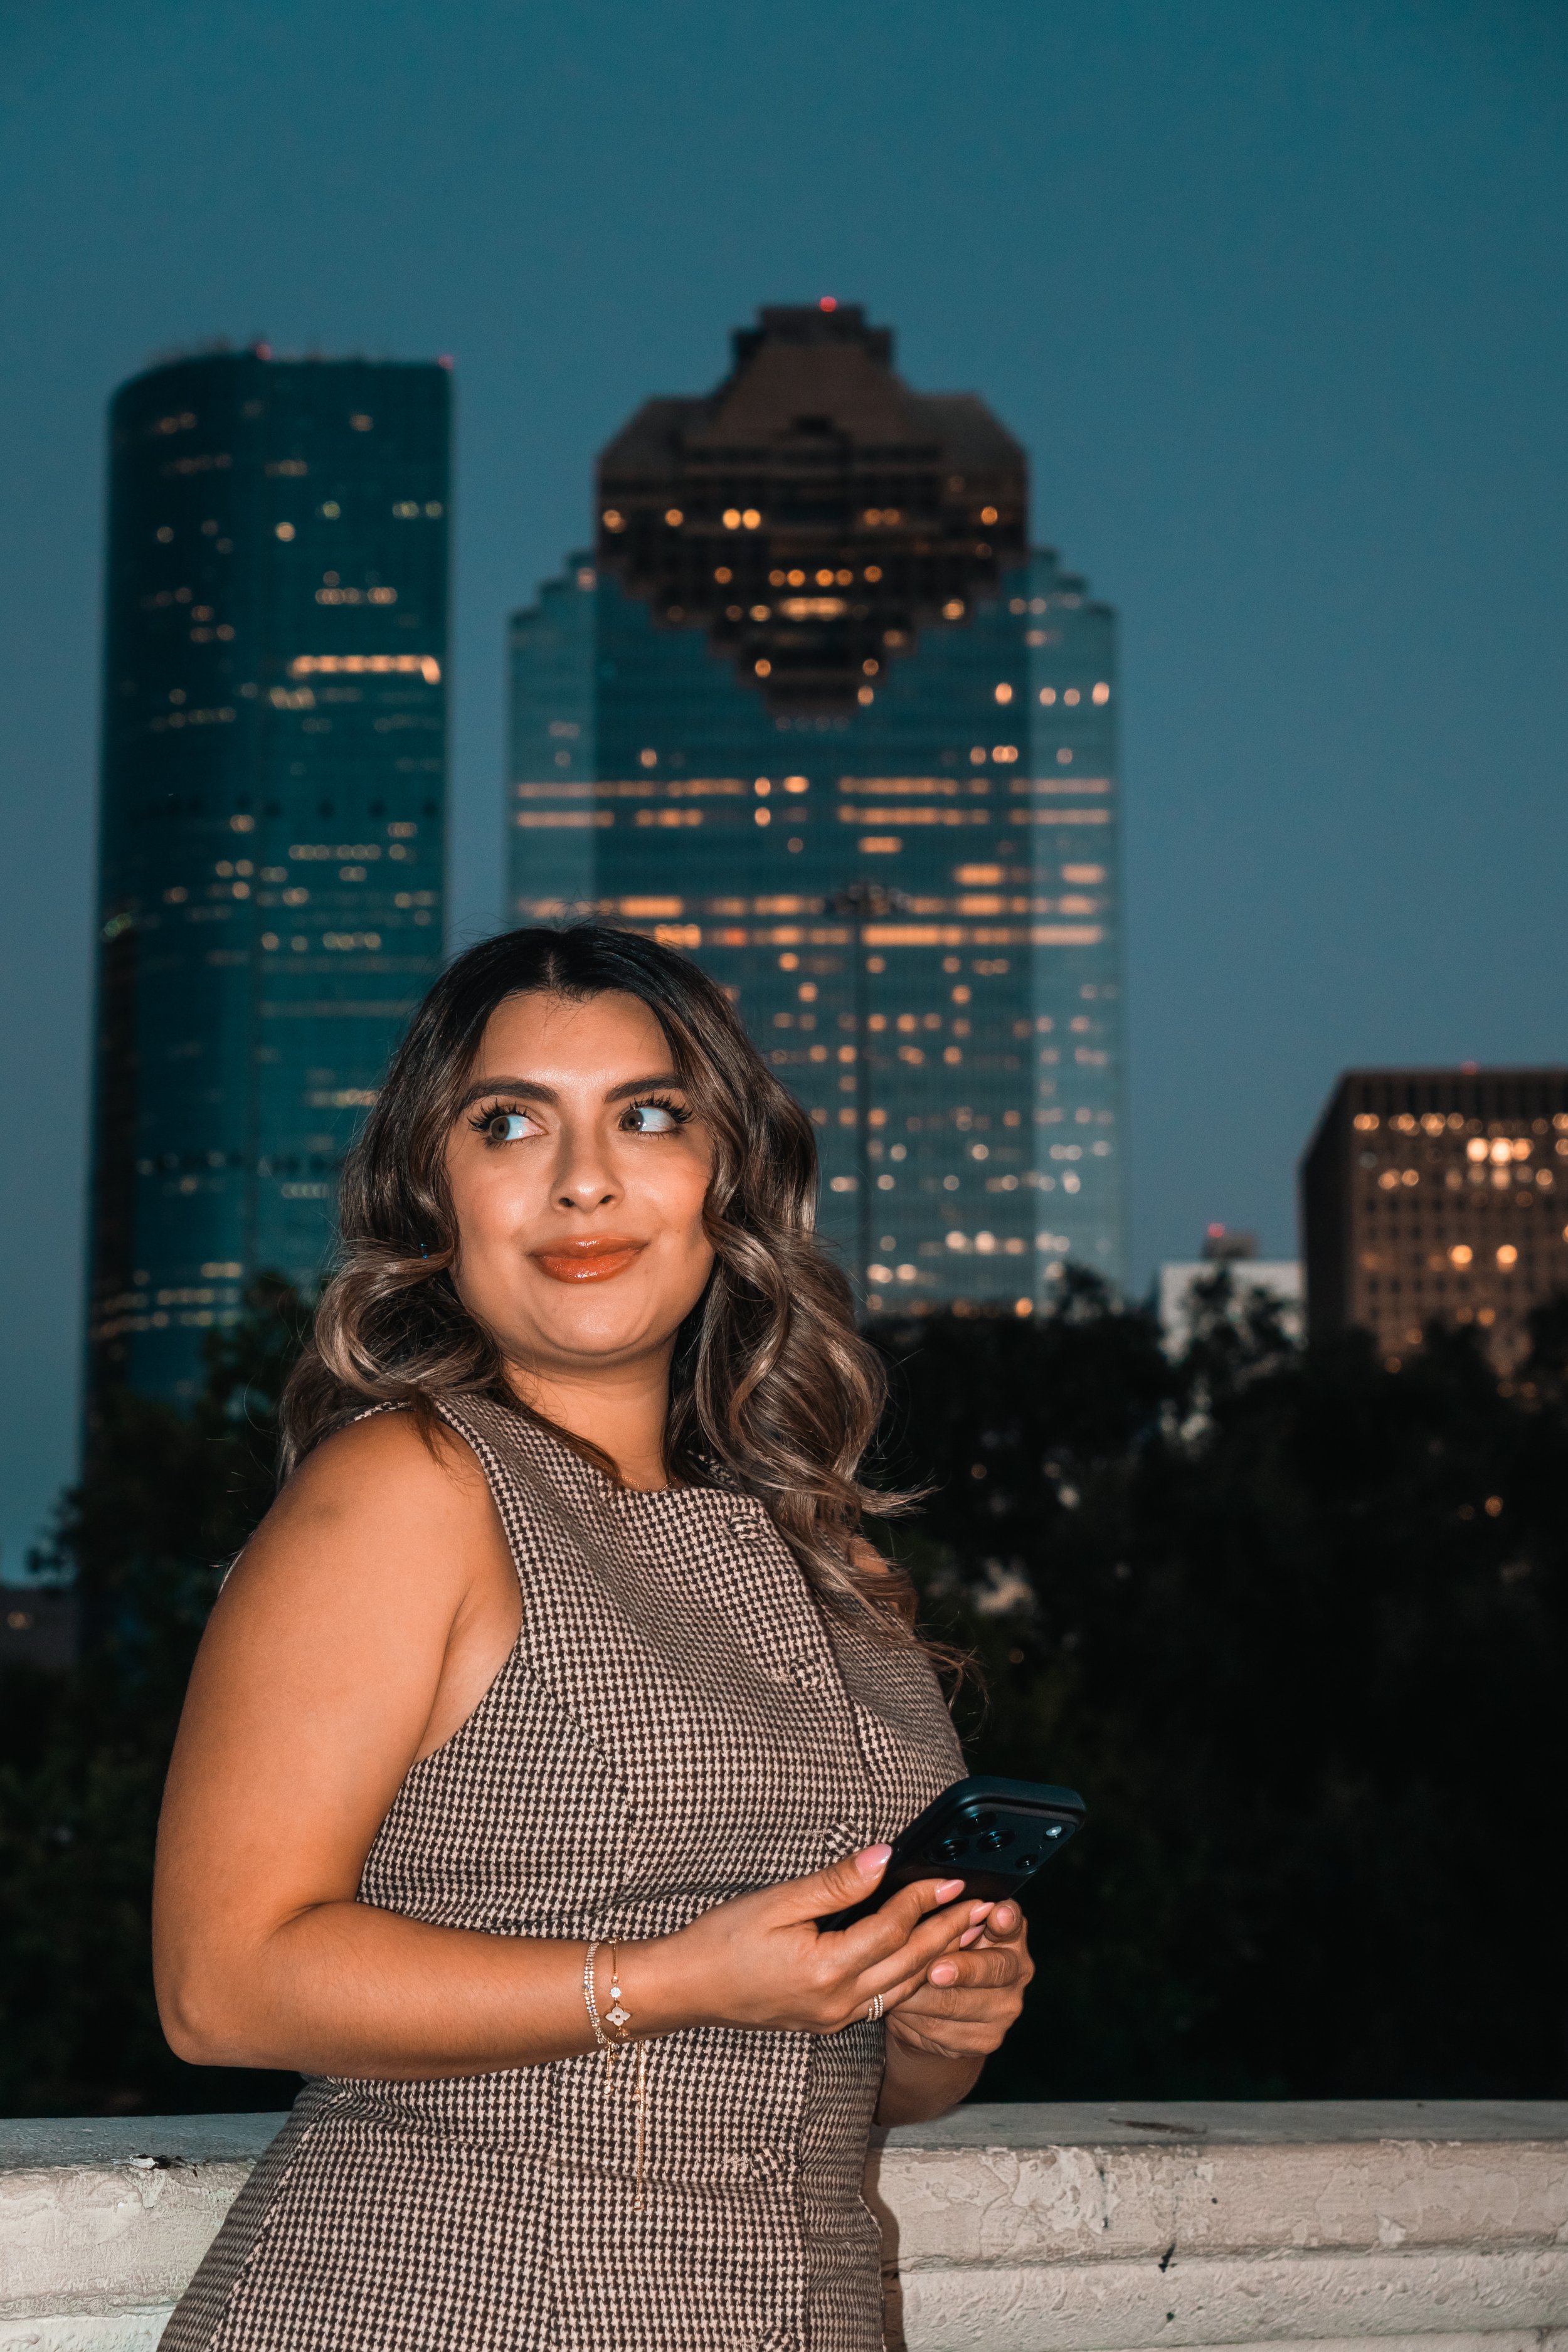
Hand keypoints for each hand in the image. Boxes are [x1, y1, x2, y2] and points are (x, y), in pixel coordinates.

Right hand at [631, 1846, 985, 2039]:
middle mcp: (838, 2002)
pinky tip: (923, 1956)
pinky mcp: (828, 2020)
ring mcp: (834, 2017)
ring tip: (967, 1930)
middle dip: (948, 1933)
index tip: (954, 1876)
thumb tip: (885, 1857)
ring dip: (938, 1956)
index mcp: (825, 1970)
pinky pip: (883, 1999)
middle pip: (909, 1964)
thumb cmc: (723, 1940)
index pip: (892, 1930)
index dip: (924, 1899)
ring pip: (902, 1987)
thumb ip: (836, 1883)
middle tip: (984, 1907)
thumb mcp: (777, 1902)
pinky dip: (910, 1975)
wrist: (687, 1990)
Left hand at [882, 1898, 1033, 2062]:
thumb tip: (936, 1891)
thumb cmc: (940, 1954)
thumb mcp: (945, 1930)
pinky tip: (899, 2008)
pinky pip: (942, 2030)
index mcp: (1010, 1933)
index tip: (995, 1914)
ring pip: (957, 2003)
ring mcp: (1005, 2009)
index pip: (1012, 1922)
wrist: (940, 2012)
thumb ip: (948, 1914)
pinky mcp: (986, 2039)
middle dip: (961, 1969)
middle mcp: (1017, 1971)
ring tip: (893, 1986)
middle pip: (991, 1969)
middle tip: (935, 1970)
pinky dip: (915, 2019)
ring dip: (921, 1996)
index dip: (1005, 1919)